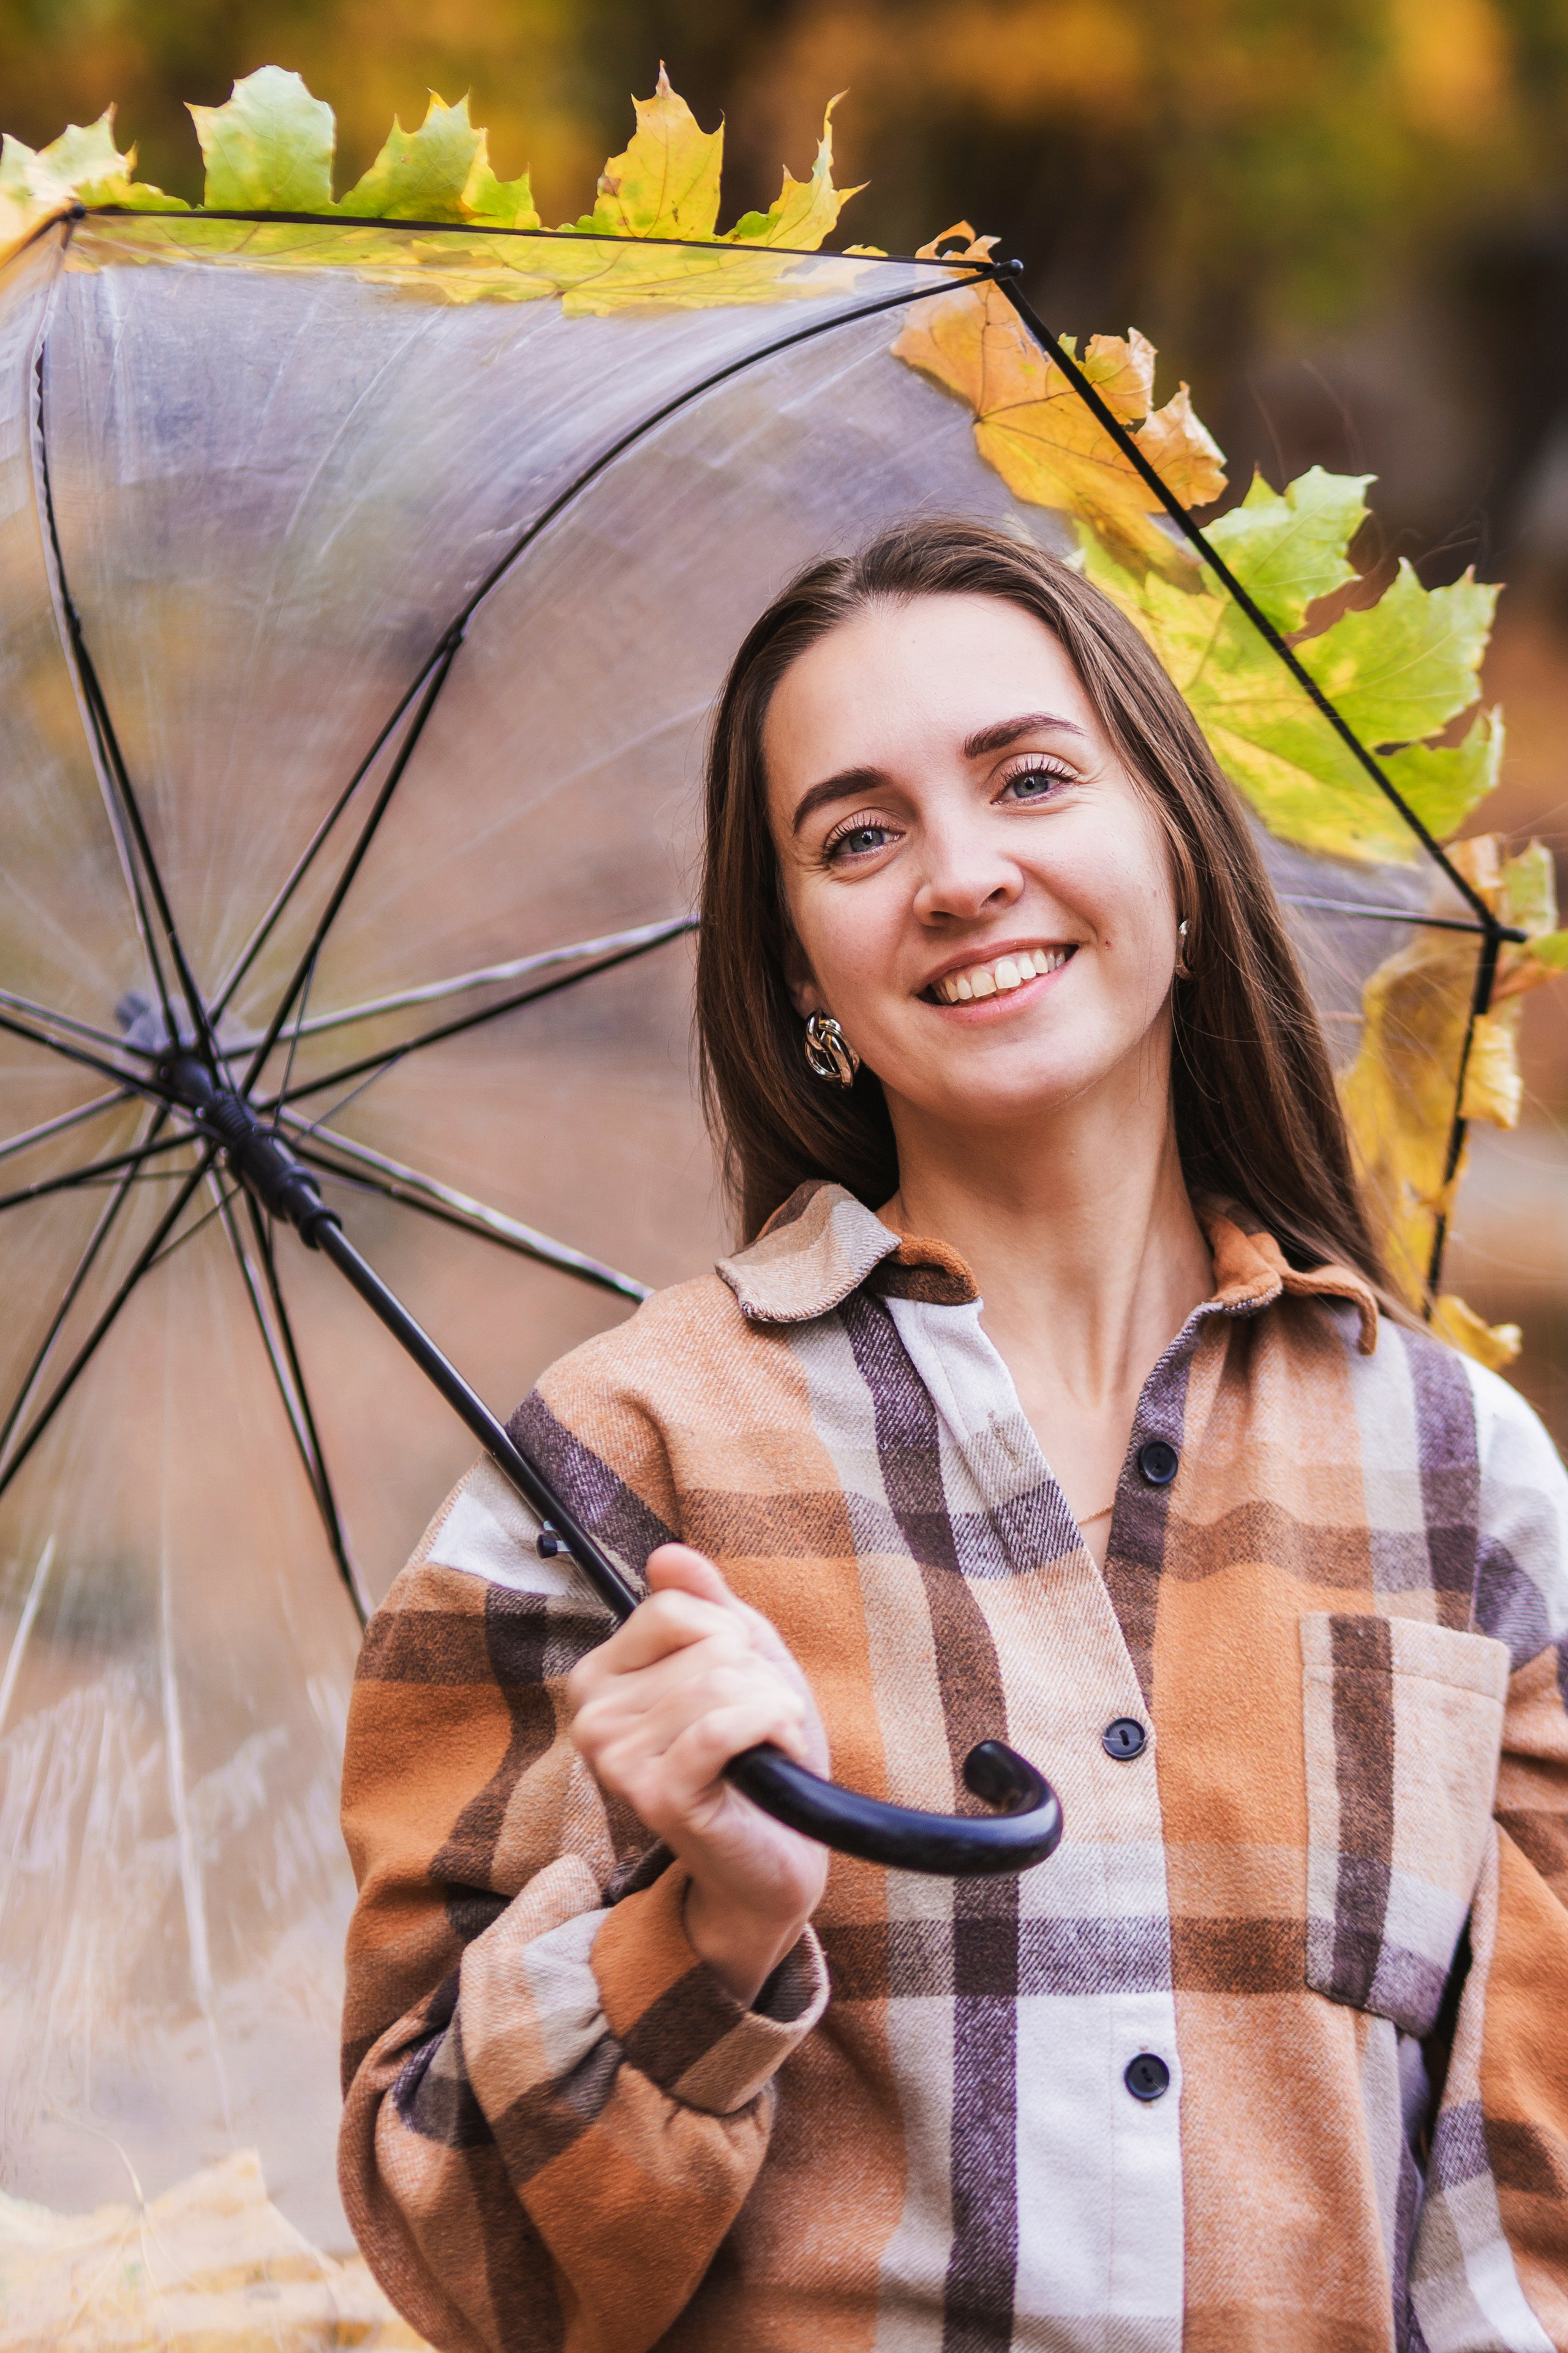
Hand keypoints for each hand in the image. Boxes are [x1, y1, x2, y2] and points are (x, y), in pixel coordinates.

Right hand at [567, 1544, 829, 2004]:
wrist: (774, 1860)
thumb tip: (667, 1554)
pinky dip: (773, 1731)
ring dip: (773, 1711)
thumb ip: (706, 1604)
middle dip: (759, 1680)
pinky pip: (725, 1724)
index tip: (743, 1684)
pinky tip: (775, 1759)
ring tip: (765, 1750)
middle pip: (707, 1644)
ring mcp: (617, 1758)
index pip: (674, 1608)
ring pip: (722, 1680)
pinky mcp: (657, 1795)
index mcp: (602, 1677)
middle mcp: (593, 1715)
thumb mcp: (741, 1664)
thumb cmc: (756, 1759)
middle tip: (756, 1731)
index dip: (731, 1637)